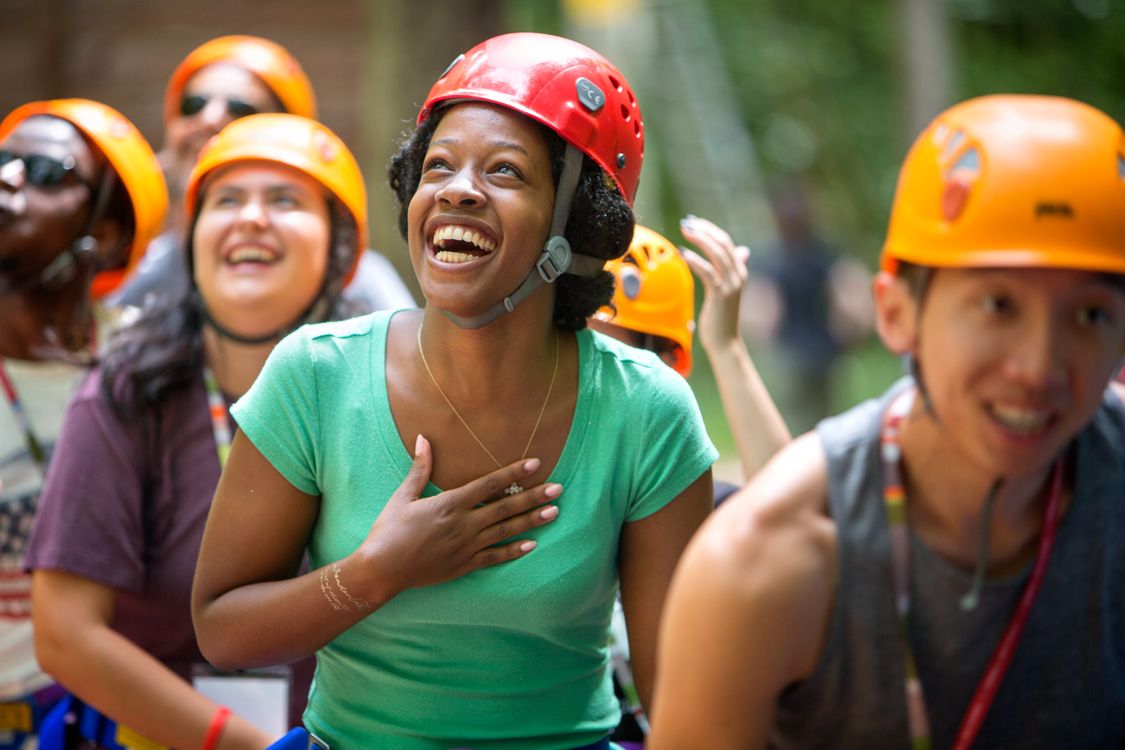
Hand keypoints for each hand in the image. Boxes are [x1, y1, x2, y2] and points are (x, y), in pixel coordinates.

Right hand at [357, 435, 560, 597]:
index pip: (489, 484)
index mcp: (450, 504)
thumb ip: (420, 468)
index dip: (513, 473)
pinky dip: (514, 551)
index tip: (535, 464)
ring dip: (532, 521)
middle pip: (505, 508)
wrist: (382, 569)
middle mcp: (463, 524)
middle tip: (559, 489)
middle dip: (534, 497)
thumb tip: (423, 438)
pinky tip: (532, 545)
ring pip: (506, 532)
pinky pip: (495, 557)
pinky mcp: (464, 565)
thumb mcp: (403, 496)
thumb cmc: (389, 530)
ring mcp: (466, 546)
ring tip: (554, 513)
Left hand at [678, 215, 750, 352]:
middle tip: (686, 223)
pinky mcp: (720, 294)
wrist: (725, 342)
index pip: (726, 242)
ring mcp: (731, 284)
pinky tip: (683, 253)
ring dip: (700, 239)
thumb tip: (743, 251)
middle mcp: (738, 275)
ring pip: (717, 253)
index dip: (710, 230)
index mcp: (740, 271)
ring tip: (685, 231)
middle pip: (723, 243)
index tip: (693, 222)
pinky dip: (695, 260)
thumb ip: (733, 270)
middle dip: (704, 230)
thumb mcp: (729, 291)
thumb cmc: (722, 317)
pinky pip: (708, 271)